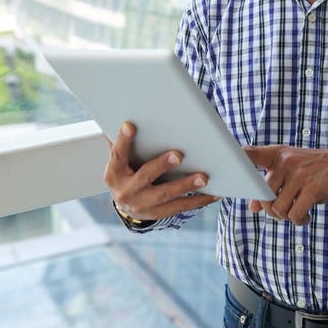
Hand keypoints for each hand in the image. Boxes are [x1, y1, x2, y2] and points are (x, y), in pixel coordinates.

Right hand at [103, 121, 219, 220]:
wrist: (125, 205)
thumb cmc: (126, 171)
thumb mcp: (120, 158)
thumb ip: (124, 140)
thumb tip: (126, 114)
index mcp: (114, 172)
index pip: (118, 154)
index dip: (123, 140)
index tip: (130, 125)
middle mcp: (126, 191)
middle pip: (145, 176)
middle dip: (162, 165)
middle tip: (179, 155)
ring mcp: (141, 205)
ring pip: (166, 195)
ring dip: (186, 185)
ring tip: (203, 177)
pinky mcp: (157, 214)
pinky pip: (180, 207)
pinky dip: (198, 201)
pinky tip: (213, 194)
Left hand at [243, 145, 327, 226]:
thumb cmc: (311, 169)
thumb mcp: (289, 171)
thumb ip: (270, 185)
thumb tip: (253, 207)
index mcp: (277, 155)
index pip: (252, 153)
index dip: (238, 159)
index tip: (227, 165)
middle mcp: (286, 163)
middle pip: (264, 196)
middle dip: (272, 211)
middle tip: (282, 212)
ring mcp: (299, 175)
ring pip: (279, 209)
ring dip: (286, 218)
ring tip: (295, 213)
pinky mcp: (312, 188)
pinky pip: (295, 215)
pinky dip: (299, 220)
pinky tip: (306, 216)